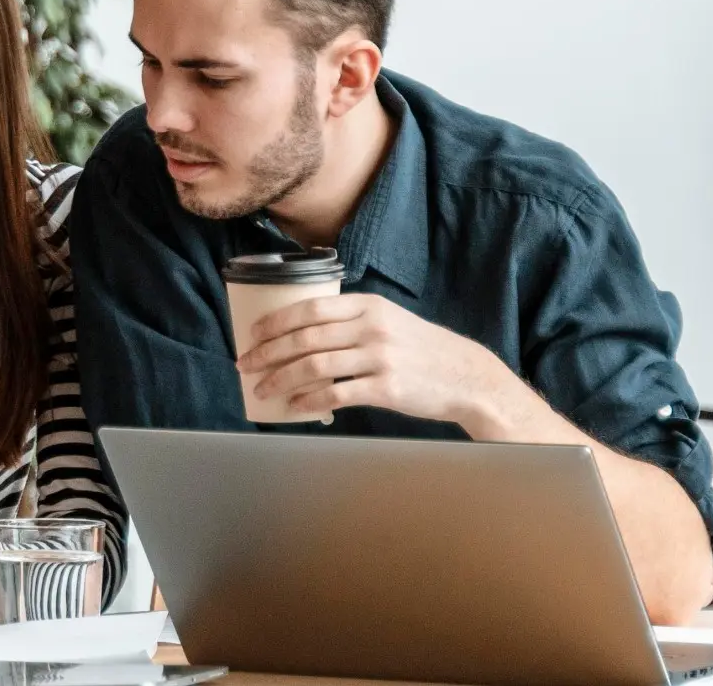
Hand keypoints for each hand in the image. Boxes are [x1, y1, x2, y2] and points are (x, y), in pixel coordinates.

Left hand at [237, 293, 525, 429]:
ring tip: (261, 388)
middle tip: (245, 364)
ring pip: (314, 366)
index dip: (275, 322)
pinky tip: (293, 406)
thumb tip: (302, 334)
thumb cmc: (422, 350)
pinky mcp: (386, 388)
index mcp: (368, 306)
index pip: (310, 308)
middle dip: (267, 352)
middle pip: (305, 338)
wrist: (466, 377)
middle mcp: (371, 328)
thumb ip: (352, 321)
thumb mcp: (390, 320)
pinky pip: (336, 394)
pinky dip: (308, 401)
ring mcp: (379, 358)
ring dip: (280, 378)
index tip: (252, 334)